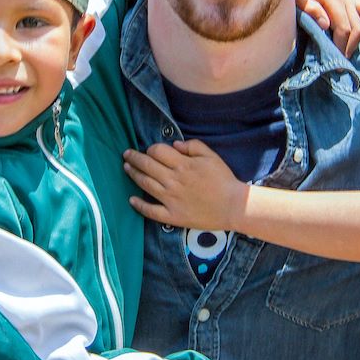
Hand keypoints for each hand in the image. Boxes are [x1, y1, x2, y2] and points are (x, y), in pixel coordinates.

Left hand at [124, 140, 247, 230]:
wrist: (233, 206)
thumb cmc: (223, 179)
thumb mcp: (211, 156)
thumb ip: (193, 146)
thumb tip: (174, 144)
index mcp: (183, 165)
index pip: (158, 152)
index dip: (151, 148)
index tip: (150, 150)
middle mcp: (173, 180)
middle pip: (147, 166)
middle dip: (134, 158)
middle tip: (126, 154)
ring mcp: (171, 199)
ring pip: (145, 184)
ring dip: (133, 175)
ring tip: (126, 168)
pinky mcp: (172, 215)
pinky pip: (151, 211)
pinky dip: (139, 205)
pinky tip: (131, 199)